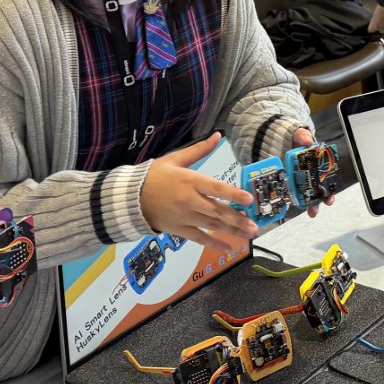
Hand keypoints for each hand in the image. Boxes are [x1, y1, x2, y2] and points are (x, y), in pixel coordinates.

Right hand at [140, 132, 257, 251]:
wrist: (128, 197)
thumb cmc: (153, 176)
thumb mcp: (175, 159)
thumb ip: (199, 150)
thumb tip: (217, 135)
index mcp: (189, 181)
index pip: (215, 188)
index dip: (233, 194)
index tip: (249, 199)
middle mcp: (189, 200)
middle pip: (217, 211)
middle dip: (238, 219)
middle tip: (255, 226)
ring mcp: (184, 217)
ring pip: (212, 226)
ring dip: (232, 231)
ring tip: (249, 235)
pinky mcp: (178, 229)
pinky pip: (199, 238)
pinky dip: (214, 244)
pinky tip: (229, 249)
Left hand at [292, 127, 334, 217]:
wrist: (281, 141)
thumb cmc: (295, 140)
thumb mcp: (300, 135)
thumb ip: (304, 136)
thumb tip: (309, 141)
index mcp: (317, 164)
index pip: (328, 178)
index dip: (331, 189)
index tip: (330, 197)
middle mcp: (312, 173)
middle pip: (320, 189)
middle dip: (323, 200)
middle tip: (324, 205)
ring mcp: (302, 178)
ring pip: (309, 194)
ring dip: (312, 205)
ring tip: (312, 212)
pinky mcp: (292, 180)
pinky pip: (295, 192)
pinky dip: (297, 200)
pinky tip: (296, 206)